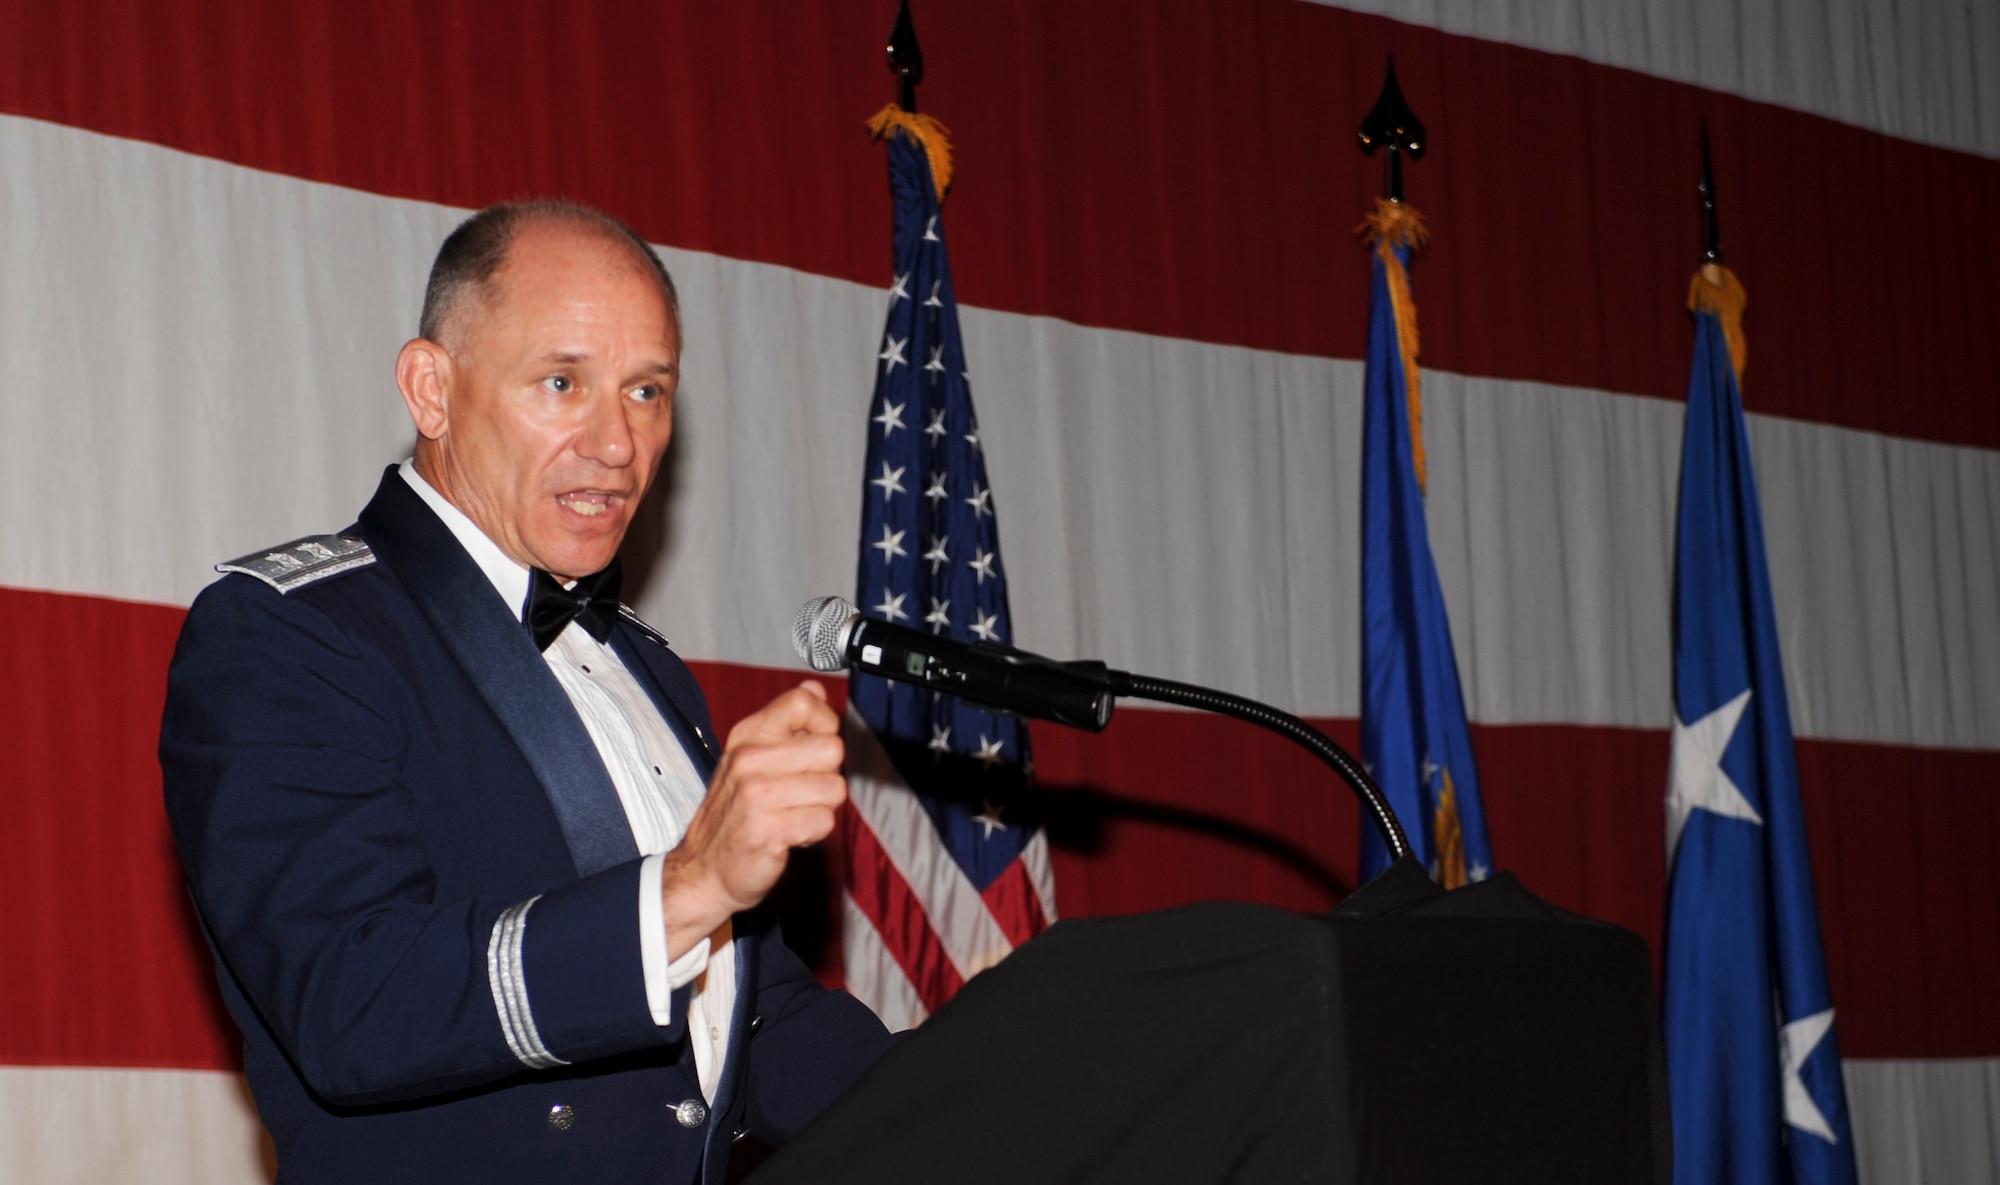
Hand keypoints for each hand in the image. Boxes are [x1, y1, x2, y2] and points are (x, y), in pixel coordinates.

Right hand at [659, 681, 844, 957]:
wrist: (703, 870)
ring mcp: (757, 794)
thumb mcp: (750, 757)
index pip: (804, 702)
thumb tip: (815, 689)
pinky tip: (790, 834)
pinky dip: (814, 833)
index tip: (815, 747)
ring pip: (834, 788)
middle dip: (827, 775)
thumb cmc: (734, 813)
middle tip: (802, 791)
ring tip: (793, 814)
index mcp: (748, 735)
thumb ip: (785, 723)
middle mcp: (750, 759)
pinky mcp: (767, 829)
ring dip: (822, 807)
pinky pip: (823, 822)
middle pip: (832, 748)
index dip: (825, 724)